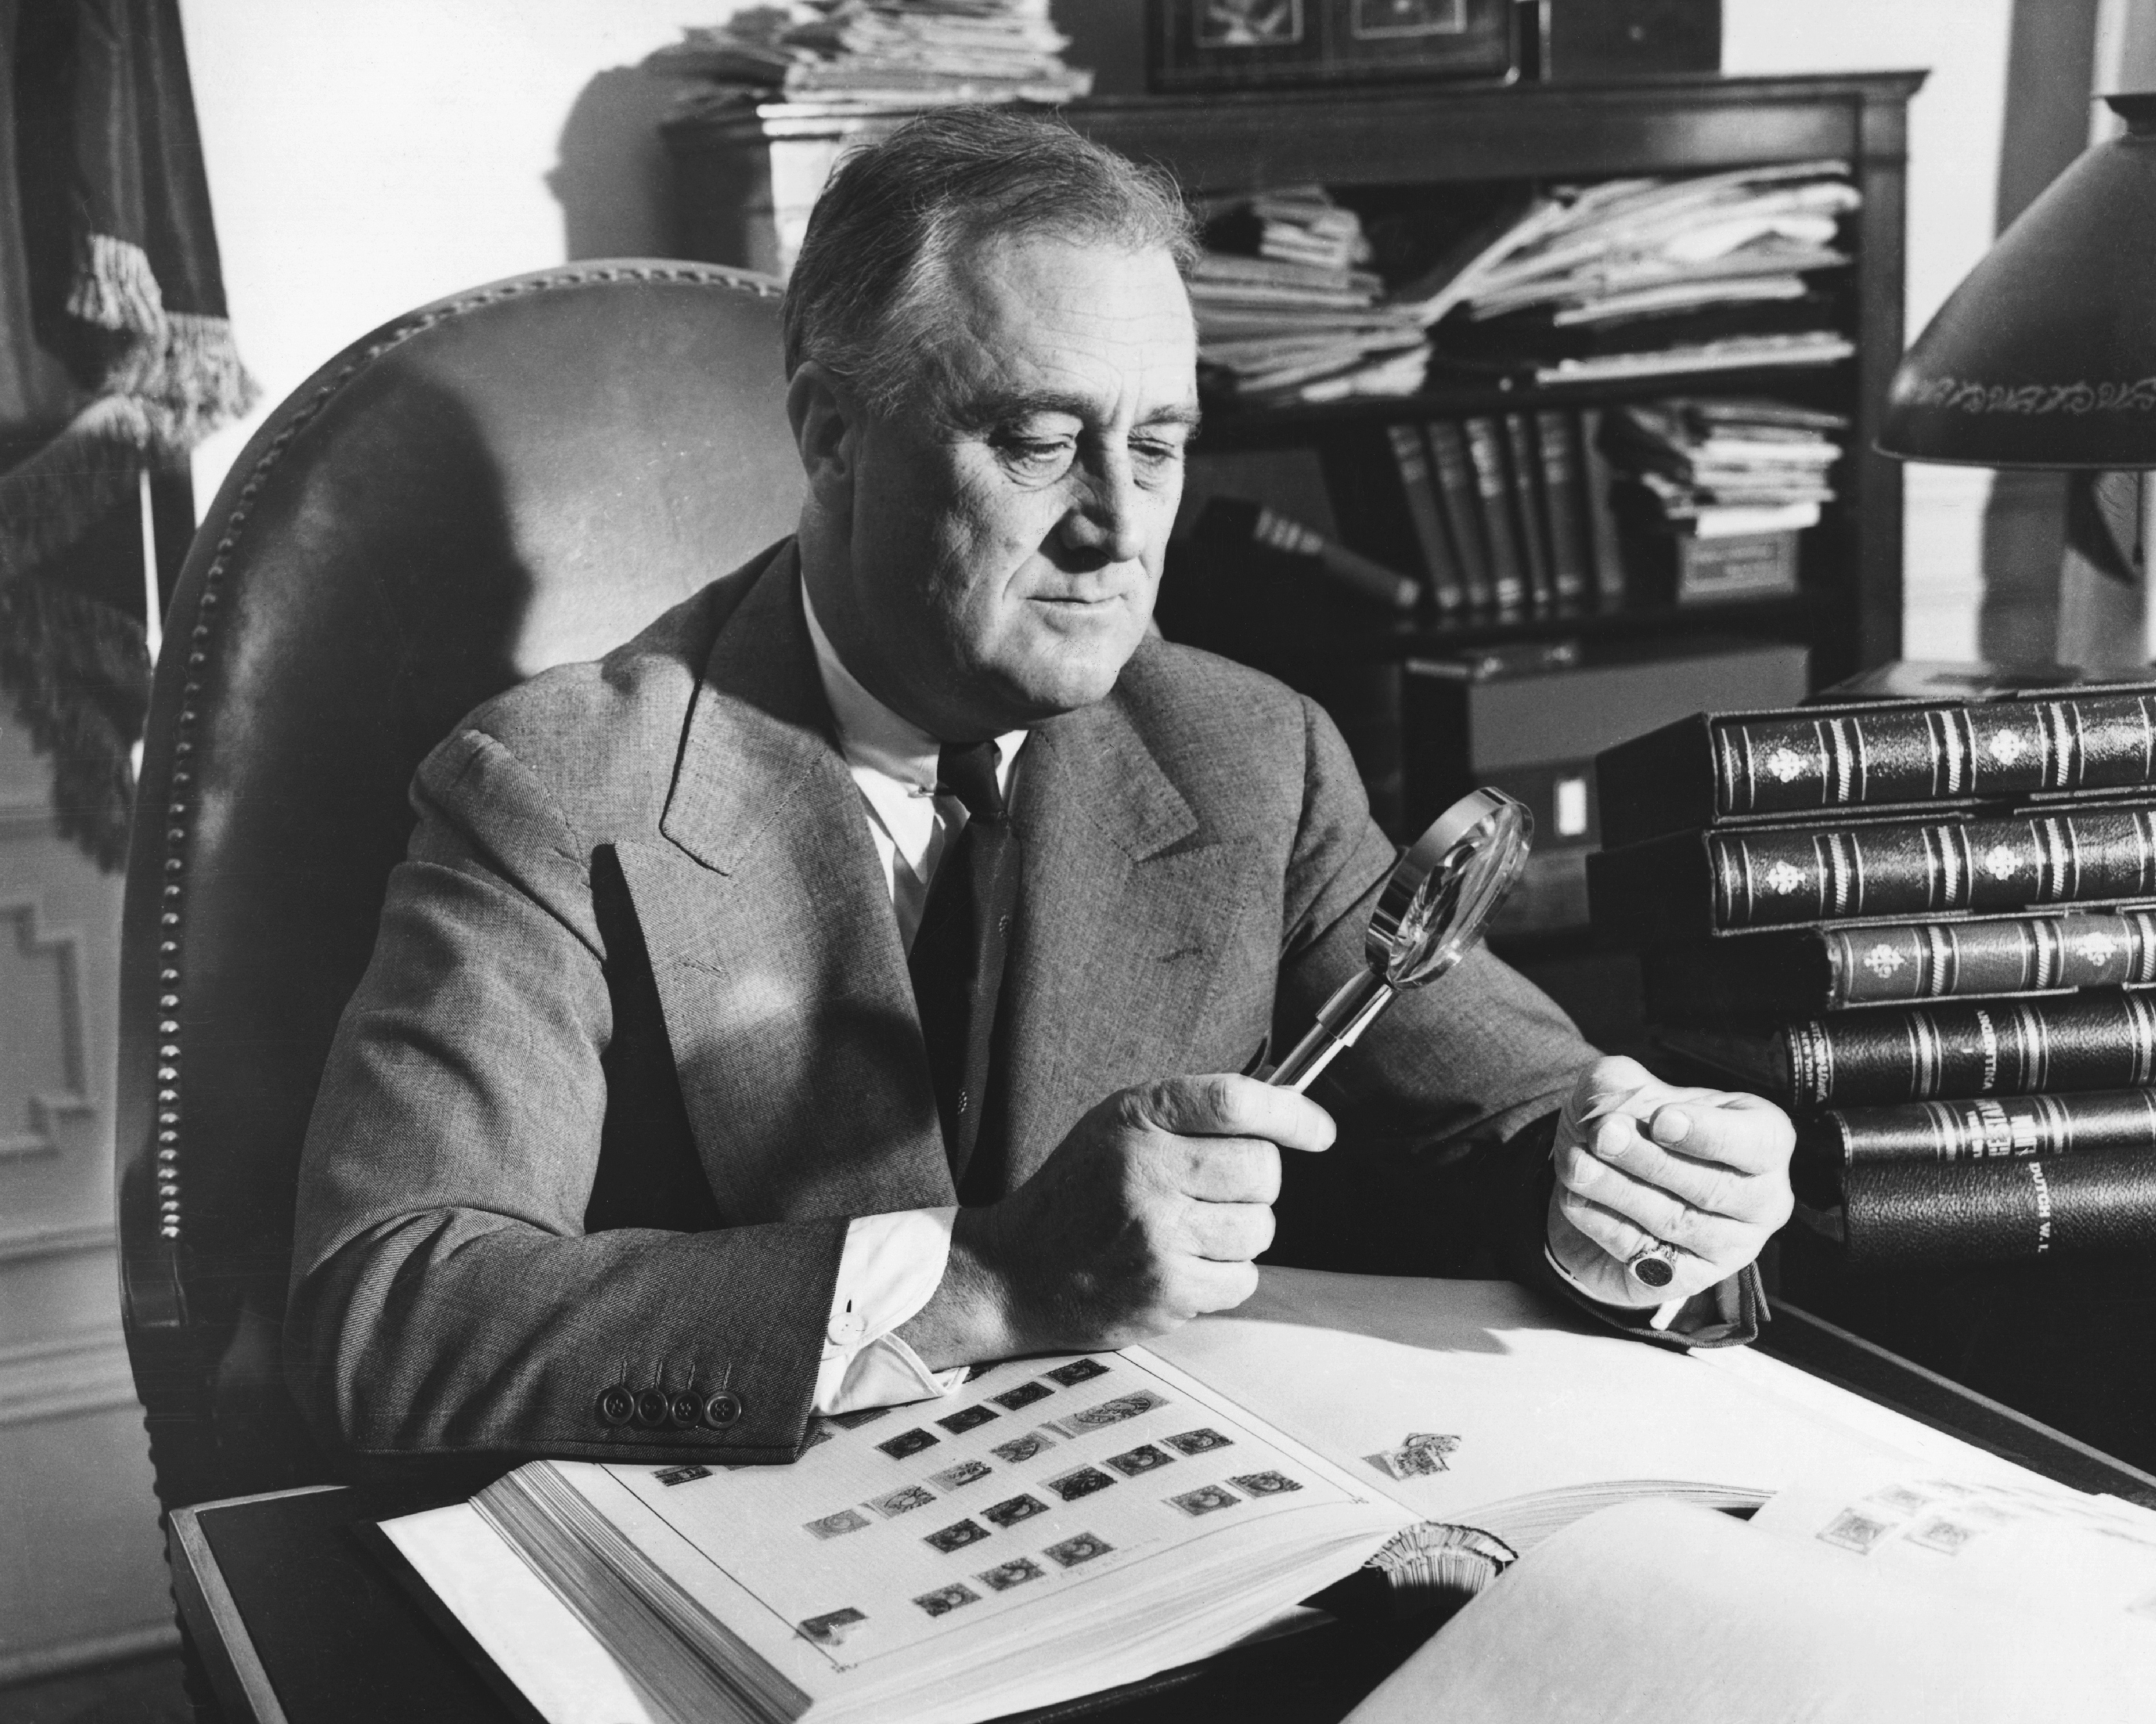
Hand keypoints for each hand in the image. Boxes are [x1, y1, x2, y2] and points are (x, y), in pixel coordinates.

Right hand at [902, 1074, 1334, 1366]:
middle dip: (1255, 1179)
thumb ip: (1191, 1114)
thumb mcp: (1118, 1126)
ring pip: (1260, 1228)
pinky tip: (1186, 1263)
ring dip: (1242, 1230)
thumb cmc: (1079, 1191)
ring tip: (1194, 1228)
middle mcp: (1146, 1173)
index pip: (1235, 1102)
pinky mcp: (1167, 1293)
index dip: (1291, 1113)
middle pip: (1262, 1168)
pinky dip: (1227, 1274)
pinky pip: (1244, 1279)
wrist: (1015, 1272)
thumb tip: (1291, 1114)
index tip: (1318, 1131)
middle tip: (1218, 1188)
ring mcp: (1157, 1238)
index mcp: (1135, 1120)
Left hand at [1545, 1055, 1793, 1310]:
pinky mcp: (1688, 1278)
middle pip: (1713, 1186)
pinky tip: (1573, 1197)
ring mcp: (1730, 1245)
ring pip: (1676, 1222)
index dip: (1709, 1133)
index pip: (1759, 1142)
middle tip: (1602, 1134)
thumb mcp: (1624, 1087)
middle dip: (1650, 1160)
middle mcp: (1761, 1199)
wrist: (1606, 1184)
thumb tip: (1605, 1108)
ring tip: (1576, 1164)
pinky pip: (1644, 1253)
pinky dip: (1603, 1223)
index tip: (1659, 1120)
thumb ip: (1616, 1085)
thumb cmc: (1636, 1124)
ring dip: (1618, 1190)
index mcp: (1765, 1139)